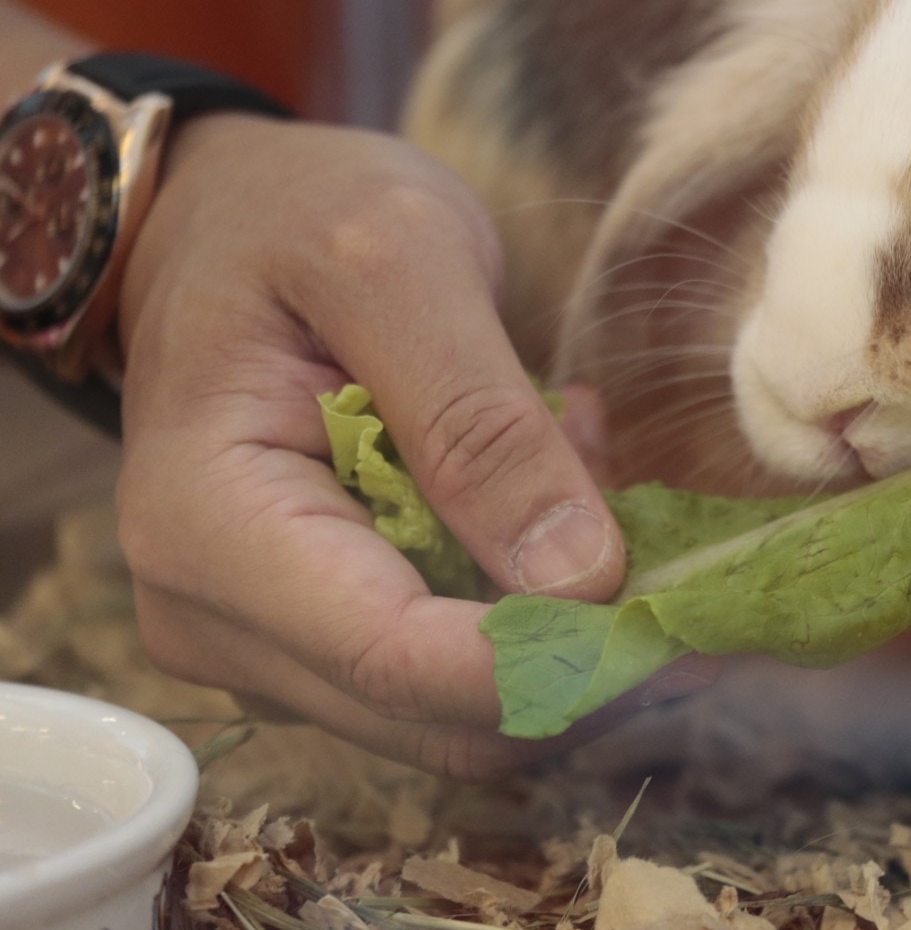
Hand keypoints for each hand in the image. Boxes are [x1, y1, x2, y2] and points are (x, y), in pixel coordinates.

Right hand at [113, 114, 708, 776]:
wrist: (227, 217)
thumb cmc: (299, 214)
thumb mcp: (398, 265)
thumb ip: (482, 422)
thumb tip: (579, 580)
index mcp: (210, 525)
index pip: (395, 660)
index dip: (551, 664)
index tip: (681, 622)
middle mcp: (216, 618)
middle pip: (438, 715)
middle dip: (580, 648)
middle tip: (668, 529)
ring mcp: (268, 642)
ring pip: (466, 708)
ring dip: (564, 611)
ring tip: (579, 452)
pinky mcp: (324, 636)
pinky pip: (462, 662)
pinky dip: (535, 591)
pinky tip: (547, 478)